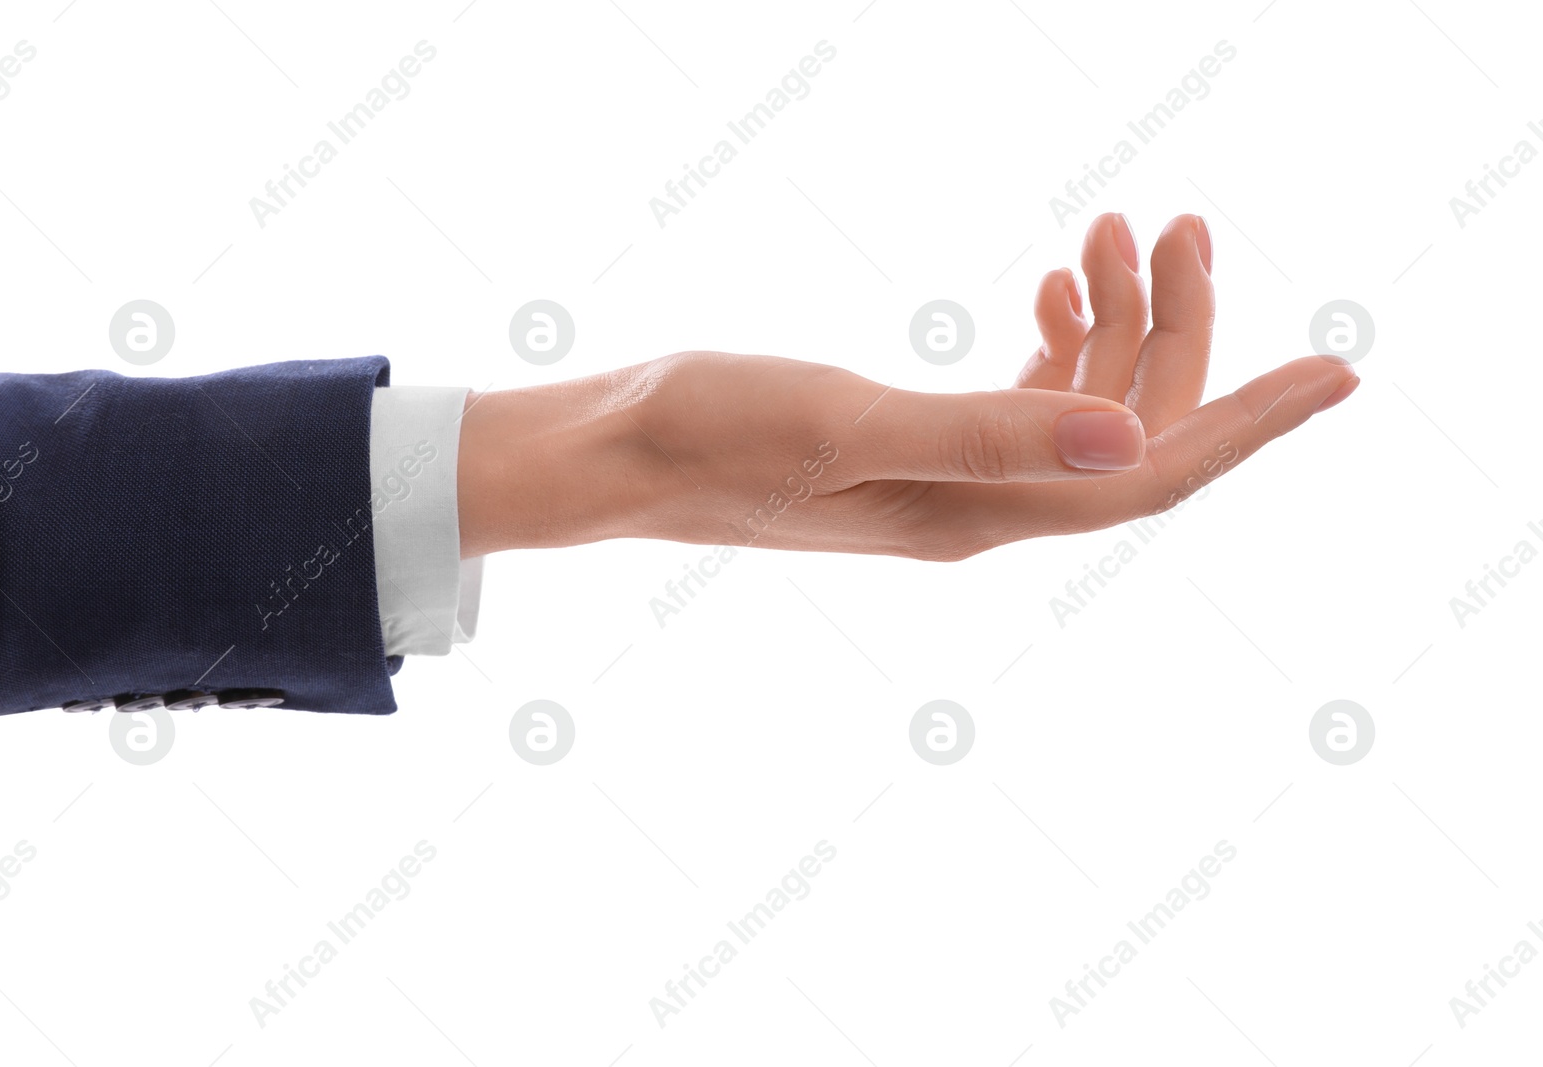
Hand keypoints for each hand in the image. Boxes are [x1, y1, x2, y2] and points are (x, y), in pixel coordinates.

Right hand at [456, 212, 1358, 560]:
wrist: (618, 457)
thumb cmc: (708, 434)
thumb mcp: (846, 420)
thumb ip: (988, 432)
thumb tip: (1133, 437)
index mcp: (978, 512)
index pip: (1151, 475)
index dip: (1251, 424)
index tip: (1341, 370)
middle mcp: (981, 509)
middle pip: (1131, 429)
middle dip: (1181, 327)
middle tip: (1185, 219)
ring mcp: (952, 483)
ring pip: (1085, 408)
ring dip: (1123, 320)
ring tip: (1119, 227)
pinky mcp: (918, 451)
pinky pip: (1030, 402)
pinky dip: (1063, 339)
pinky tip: (1059, 286)